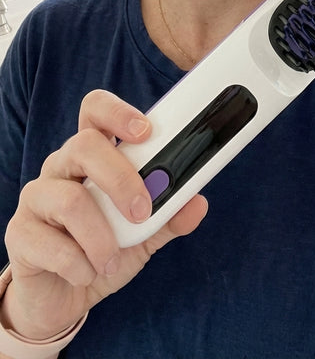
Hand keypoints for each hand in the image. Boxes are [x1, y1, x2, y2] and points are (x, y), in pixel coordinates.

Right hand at [2, 90, 207, 340]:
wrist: (61, 297)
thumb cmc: (101, 250)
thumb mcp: (142, 235)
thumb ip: (168, 216)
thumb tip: (198, 202)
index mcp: (91, 157)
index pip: (95, 112)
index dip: (118, 113)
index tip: (146, 131)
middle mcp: (60, 168)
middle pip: (84, 146)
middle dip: (121, 178)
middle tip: (141, 211)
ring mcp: (36, 199)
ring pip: (70, 200)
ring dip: (102, 237)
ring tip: (112, 260)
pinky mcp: (19, 235)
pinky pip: (50, 244)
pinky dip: (80, 265)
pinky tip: (86, 274)